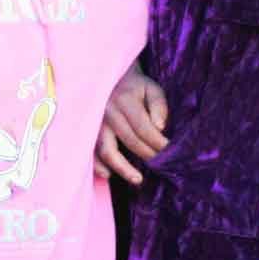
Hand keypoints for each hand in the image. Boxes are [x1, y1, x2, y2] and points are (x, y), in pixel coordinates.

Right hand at [94, 65, 168, 184]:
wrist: (110, 79)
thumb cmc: (135, 87)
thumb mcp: (151, 89)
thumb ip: (159, 106)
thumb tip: (160, 127)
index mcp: (124, 100)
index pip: (144, 128)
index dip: (158, 143)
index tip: (170, 152)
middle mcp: (108, 113)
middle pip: (130, 141)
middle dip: (148, 155)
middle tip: (162, 165)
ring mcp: (95, 124)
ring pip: (107, 151)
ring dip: (123, 168)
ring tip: (138, 179)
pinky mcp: (88, 132)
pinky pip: (91, 153)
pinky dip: (98, 166)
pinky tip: (109, 175)